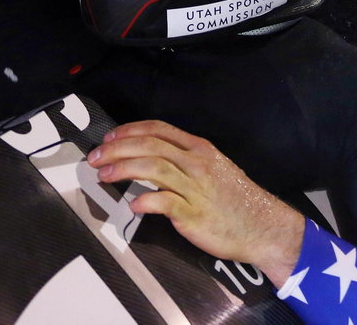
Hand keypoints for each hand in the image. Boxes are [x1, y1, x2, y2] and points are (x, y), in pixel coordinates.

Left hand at [87, 120, 303, 286]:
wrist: (261, 226)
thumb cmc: (235, 199)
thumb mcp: (215, 168)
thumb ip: (185, 160)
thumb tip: (151, 158)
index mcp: (200, 149)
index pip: (159, 129)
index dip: (130, 130)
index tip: (110, 138)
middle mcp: (196, 164)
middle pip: (150, 146)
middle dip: (117, 148)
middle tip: (95, 157)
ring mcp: (195, 189)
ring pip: (153, 168)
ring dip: (123, 169)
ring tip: (103, 174)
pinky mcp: (193, 215)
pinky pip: (165, 203)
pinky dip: (146, 201)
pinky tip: (133, 205)